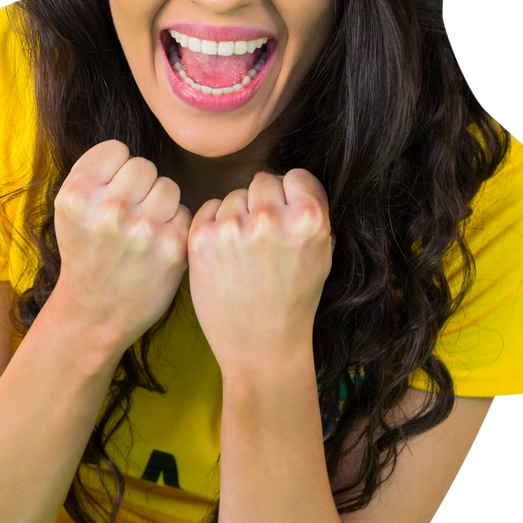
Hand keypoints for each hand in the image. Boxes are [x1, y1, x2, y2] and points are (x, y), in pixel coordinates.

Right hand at [52, 140, 191, 350]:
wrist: (95, 313)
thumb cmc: (86, 254)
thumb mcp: (70, 210)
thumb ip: (93, 173)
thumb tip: (127, 150)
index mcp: (76, 195)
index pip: (115, 150)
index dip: (116, 169)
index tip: (110, 192)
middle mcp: (108, 210)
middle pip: (144, 166)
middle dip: (140, 187)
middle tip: (129, 215)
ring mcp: (142, 230)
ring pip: (168, 186)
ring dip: (160, 204)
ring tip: (143, 229)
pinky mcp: (173, 248)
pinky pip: (185, 212)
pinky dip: (175, 226)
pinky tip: (158, 245)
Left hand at [186, 169, 334, 374]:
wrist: (262, 345)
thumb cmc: (294, 298)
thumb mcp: (321, 252)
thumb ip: (308, 210)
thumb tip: (282, 180)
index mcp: (308, 220)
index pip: (295, 177)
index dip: (291, 196)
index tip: (287, 218)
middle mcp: (270, 219)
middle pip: (262, 182)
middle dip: (262, 204)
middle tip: (264, 241)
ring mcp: (233, 228)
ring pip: (234, 196)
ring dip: (238, 216)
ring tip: (245, 255)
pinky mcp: (202, 238)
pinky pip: (209, 208)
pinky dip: (215, 225)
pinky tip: (225, 255)